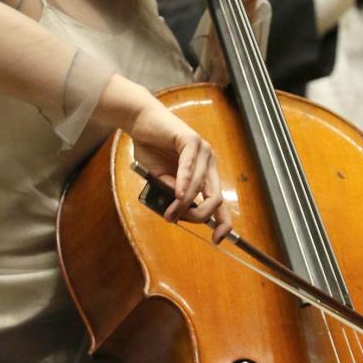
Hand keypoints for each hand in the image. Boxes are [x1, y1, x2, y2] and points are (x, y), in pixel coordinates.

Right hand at [129, 97, 233, 242]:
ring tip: (169, 212)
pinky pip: (190, 166)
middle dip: (200, 215)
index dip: (223, 223)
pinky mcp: (191, 141)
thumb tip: (177, 214)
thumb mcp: (161, 180)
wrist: (140, 123)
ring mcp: (203, 151)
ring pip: (200, 186)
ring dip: (184, 203)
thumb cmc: (151, 149)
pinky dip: (184, 182)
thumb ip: (172, 195)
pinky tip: (178, 194)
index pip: (220, 203)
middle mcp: (209, 163)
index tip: (217, 240)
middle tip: (177, 220)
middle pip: (216, 198)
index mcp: (206, 174)